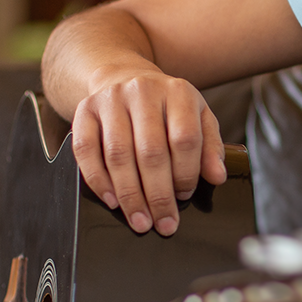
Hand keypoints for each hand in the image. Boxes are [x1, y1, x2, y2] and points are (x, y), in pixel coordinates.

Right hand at [69, 63, 225, 235]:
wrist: (125, 78)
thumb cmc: (166, 108)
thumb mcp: (198, 118)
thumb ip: (211, 147)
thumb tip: (217, 176)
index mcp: (178, 92)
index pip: (184, 139)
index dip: (185, 173)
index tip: (184, 196)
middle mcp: (143, 91)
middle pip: (150, 151)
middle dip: (158, 195)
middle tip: (164, 223)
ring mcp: (111, 99)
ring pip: (118, 154)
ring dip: (130, 195)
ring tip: (140, 220)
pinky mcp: (84, 110)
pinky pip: (85, 150)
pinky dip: (97, 180)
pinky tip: (112, 200)